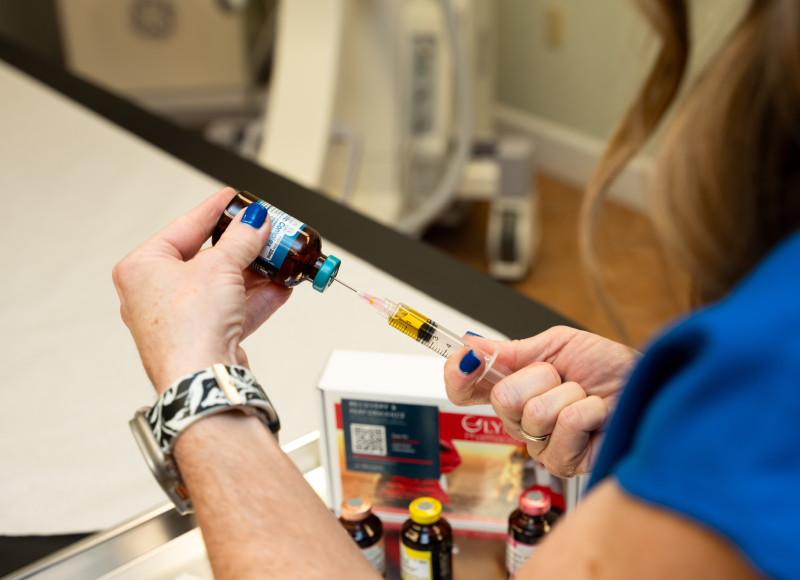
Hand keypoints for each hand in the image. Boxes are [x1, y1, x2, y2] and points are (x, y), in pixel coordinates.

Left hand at [112, 187, 291, 393]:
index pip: (184, 227)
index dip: (214, 210)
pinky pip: (232, 310)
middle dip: (241, 247)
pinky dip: (256, 298)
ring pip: (222, 286)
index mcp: (141, 268)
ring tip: (279, 258)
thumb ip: (241, 239)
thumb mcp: (219, 266)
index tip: (233, 198)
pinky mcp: (203, 338)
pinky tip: (280, 286)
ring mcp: (180, 319)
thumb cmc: (187, 328)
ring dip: (254, 273)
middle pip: (206, 258)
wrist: (201, 379)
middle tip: (263, 231)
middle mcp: (154, 294)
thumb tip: (253, 222)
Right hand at [443, 326, 638, 476]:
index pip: (467, 388)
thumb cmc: (610, 369)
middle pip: (502, 397)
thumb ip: (511, 349)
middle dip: (541, 377)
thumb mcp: (558, 345)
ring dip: (570, 394)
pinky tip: (596, 416)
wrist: (647, 388)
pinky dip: (587, 411)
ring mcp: (539, 444)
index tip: (465, 359)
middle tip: (564, 378)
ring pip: (534, 413)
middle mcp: (521, 418)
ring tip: (587, 398)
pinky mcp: (562, 463)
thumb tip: (469, 345)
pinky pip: (562, 427)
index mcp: (515, 387)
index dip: (459, 375)